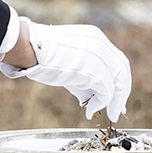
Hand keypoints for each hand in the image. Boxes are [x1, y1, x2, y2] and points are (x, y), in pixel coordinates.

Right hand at [0, 17, 130, 121]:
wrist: (29, 47)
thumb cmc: (40, 54)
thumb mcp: (68, 62)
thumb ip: (83, 77)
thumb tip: (89, 99)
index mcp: (95, 37)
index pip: (116, 60)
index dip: (118, 79)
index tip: (116, 96)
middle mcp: (102, 44)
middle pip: (122, 70)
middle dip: (122, 92)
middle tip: (117, 109)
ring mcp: (100, 56)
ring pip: (118, 82)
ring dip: (115, 102)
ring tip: (110, 114)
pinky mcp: (95, 70)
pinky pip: (107, 92)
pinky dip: (102, 103)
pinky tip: (89, 110)